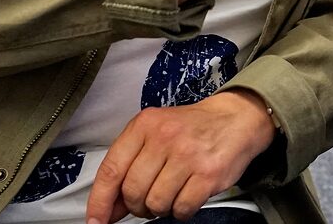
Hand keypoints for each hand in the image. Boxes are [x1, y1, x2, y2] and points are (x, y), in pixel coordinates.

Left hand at [84, 90, 274, 223]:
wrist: (237, 118)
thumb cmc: (193, 128)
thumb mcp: (156, 134)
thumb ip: (129, 166)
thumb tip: (108, 209)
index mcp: (145, 125)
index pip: (111, 170)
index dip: (99, 202)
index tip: (95, 220)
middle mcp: (165, 137)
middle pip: (133, 192)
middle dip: (138, 206)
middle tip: (149, 200)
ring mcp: (188, 155)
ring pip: (156, 204)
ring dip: (161, 208)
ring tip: (172, 193)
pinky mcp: (209, 174)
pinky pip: (182, 209)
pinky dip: (181, 210)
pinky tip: (188, 194)